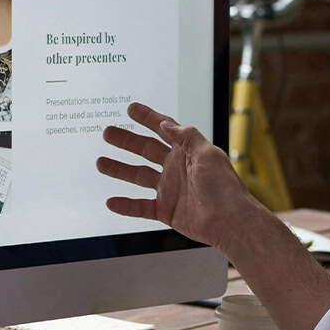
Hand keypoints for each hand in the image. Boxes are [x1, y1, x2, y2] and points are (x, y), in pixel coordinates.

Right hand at [97, 102, 256, 253]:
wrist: (229, 221)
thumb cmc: (224, 187)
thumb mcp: (207, 154)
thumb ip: (186, 137)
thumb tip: (166, 123)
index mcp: (187, 151)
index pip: (163, 130)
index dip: (148, 118)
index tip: (131, 109)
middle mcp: (176, 168)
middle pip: (145, 150)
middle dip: (126, 141)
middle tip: (107, 133)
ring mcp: (170, 189)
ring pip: (138, 176)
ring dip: (120, 169)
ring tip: (100, 162)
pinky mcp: (167, 210)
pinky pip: (141, 207)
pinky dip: (126, 205)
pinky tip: (111, 201)